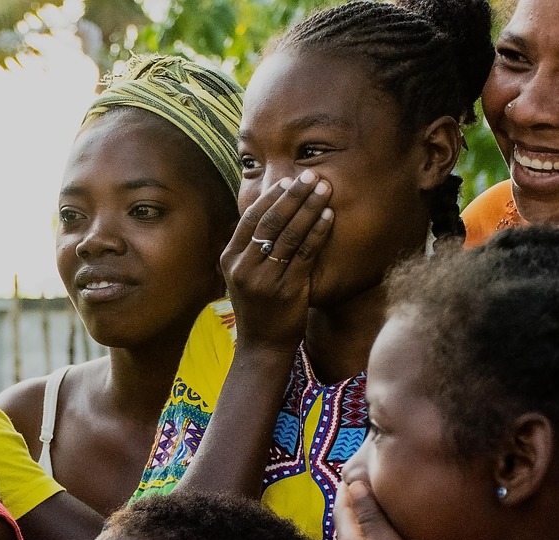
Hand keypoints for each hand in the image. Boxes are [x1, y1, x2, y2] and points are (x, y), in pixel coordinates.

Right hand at [223, 170, 333, 353]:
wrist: (262, 345)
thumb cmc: (258, 307)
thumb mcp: (243, 276)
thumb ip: (250, 248)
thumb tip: (268, 212)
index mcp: (230, 259)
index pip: (251, 219)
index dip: (271, 196)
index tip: (288, 180)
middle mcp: (244, 267)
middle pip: (270, 221)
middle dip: (293, 195)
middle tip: (310, 175)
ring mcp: (264, 279)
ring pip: (289, 234)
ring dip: (309, 207)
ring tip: (324, 189)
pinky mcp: (287, 290)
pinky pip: (305, 253)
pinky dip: (318, 231)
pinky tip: (328, 216)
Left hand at [332, 480, 425, 539]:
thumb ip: (370, 516)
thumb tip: (353, 484)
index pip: (341, 504)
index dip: (349, 486)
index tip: (359, 468)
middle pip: (345, 521)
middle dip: (354, 501)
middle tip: (370, 483)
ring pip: (352, 538)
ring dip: (362, 522)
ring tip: (379, 508)